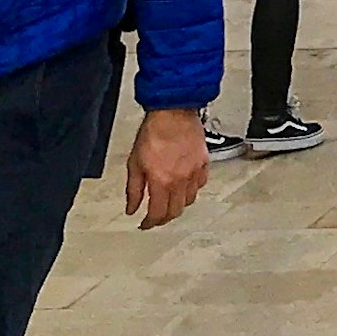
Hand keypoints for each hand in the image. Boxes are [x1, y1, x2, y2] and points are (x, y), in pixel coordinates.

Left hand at [124, 109, 208, 228]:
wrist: (173, 111)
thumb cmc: (153, 132)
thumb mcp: (134, 163)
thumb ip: (134, 190)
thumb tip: (132, 208)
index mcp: (161, 182)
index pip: (157, 214)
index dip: (149, 223)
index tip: (145, 224)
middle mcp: (180, 180)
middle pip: (175, 211)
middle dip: (163, 218)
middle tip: (156, 217)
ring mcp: (194, 172)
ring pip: (190, 200)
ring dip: (178, 205)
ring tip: (169, 202)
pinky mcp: (204, 162)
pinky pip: (200, 184)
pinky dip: (192, 190)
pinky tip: (185, 186)